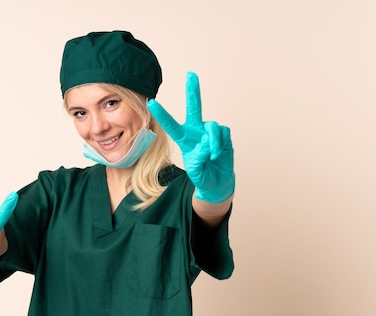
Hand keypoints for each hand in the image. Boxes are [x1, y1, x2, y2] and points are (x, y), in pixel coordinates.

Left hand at [148, 72, 234, 203]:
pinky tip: (218, 154)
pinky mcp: (223, 134)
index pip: (171, 125)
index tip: (151, 102)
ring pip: (212, 127)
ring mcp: (210, 131)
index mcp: (184, 138)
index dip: (161, 114)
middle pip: (194, 107)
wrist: (217, 181)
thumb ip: (199, 156)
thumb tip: (206, 141)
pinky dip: (219, 145)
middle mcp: (196, 130)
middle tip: (190, 74)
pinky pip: (222, 134)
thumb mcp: (195, 169)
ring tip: (212, 156)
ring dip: (212, 142)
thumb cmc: (202, 174)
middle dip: (193, 90)